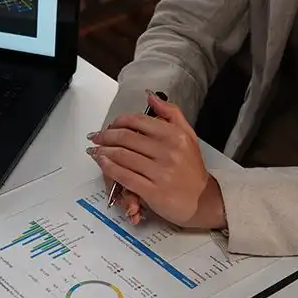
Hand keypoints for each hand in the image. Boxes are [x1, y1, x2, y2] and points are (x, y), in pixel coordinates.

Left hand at [89, 93, 227, 228]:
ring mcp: (161, 172)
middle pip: (126, 138)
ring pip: (123, 156)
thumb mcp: (188, 136)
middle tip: (96, 137)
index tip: (110, 125)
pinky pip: (125, 176)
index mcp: (175, 135)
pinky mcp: (153, 191)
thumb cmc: (192, 169)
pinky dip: (109, 168)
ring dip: (103, 151)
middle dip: (106, 136)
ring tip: (95, 150)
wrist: (202, 200)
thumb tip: (150, 97)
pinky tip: (102, 163)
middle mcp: (169, 152)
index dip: (118, 121)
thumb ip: (171, 113)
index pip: (138, 121)